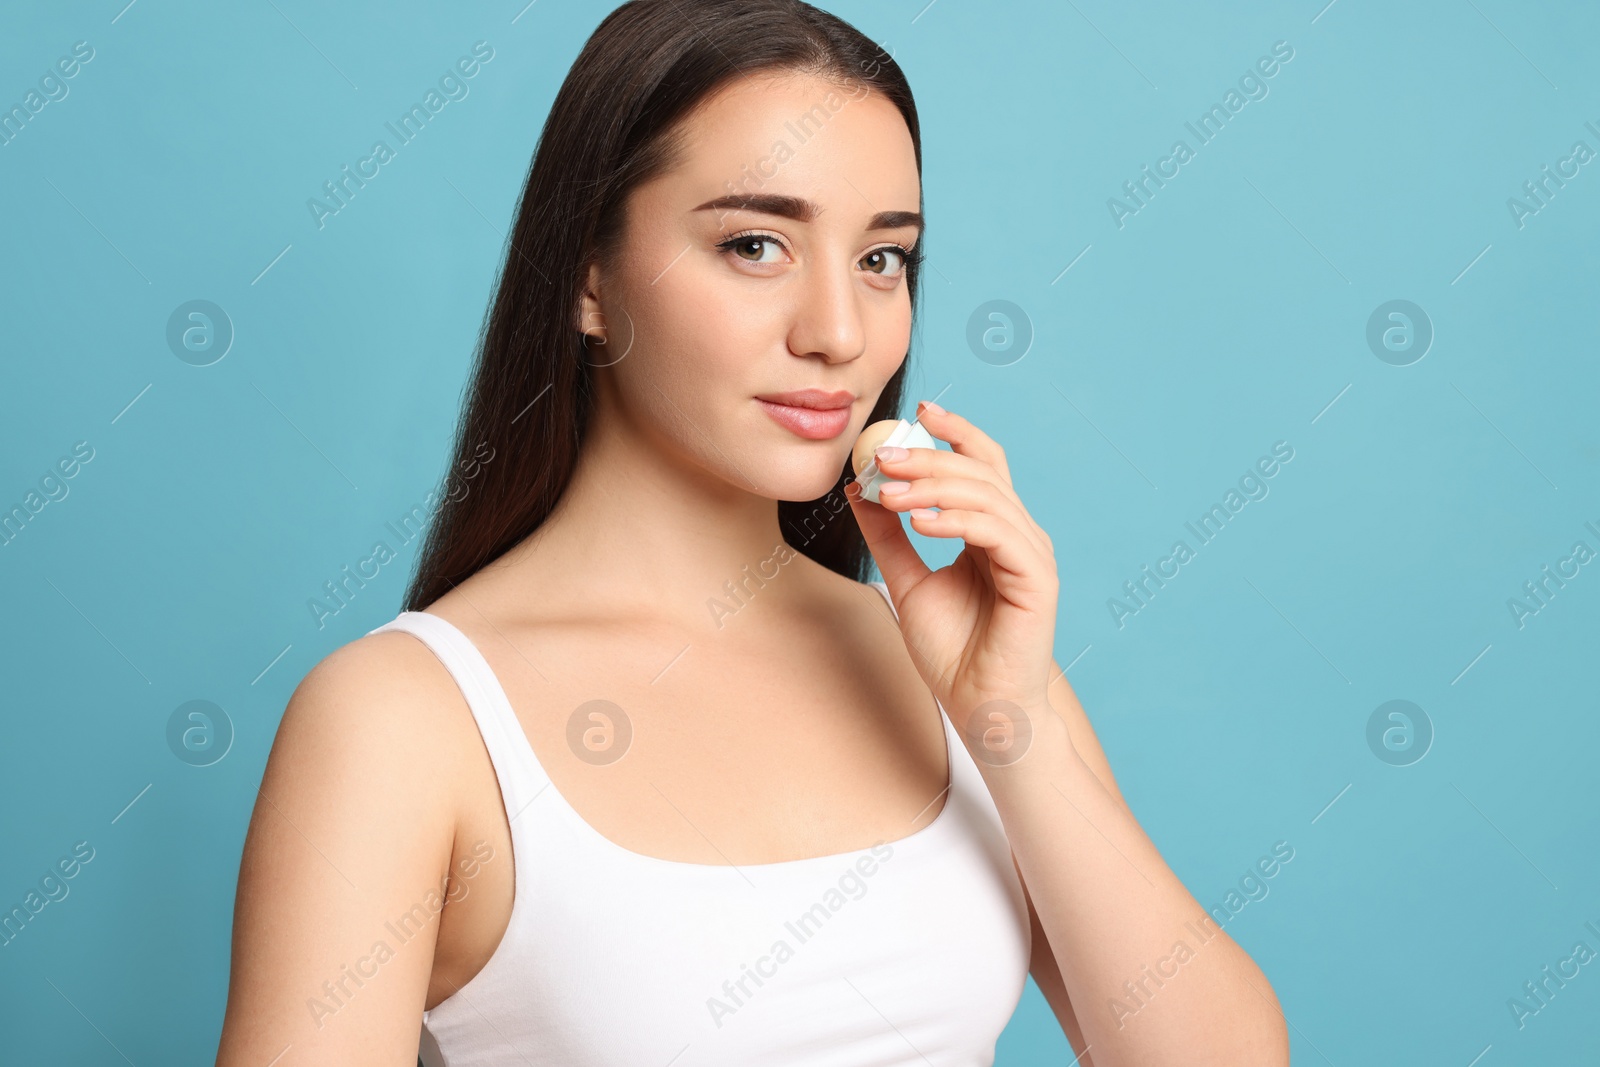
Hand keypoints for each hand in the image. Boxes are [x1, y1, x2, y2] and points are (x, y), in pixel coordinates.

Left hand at [845, 400, 1059, 734]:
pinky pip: (996, 532)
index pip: (982, 464)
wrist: (979, 707)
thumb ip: (889, 535)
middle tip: (882, 453)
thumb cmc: (953, 653)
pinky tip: (919, 522)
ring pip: (986, 496)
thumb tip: (861, 488)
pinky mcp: (1036, 579)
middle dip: (929, 456)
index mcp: (994, 531)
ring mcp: (1031, 555)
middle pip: (980, 472)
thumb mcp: (907, 581)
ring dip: (933, 486)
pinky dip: (956, 520)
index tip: (919, 410)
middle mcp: (1018, 535)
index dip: (955, 431)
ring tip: (889, 491)